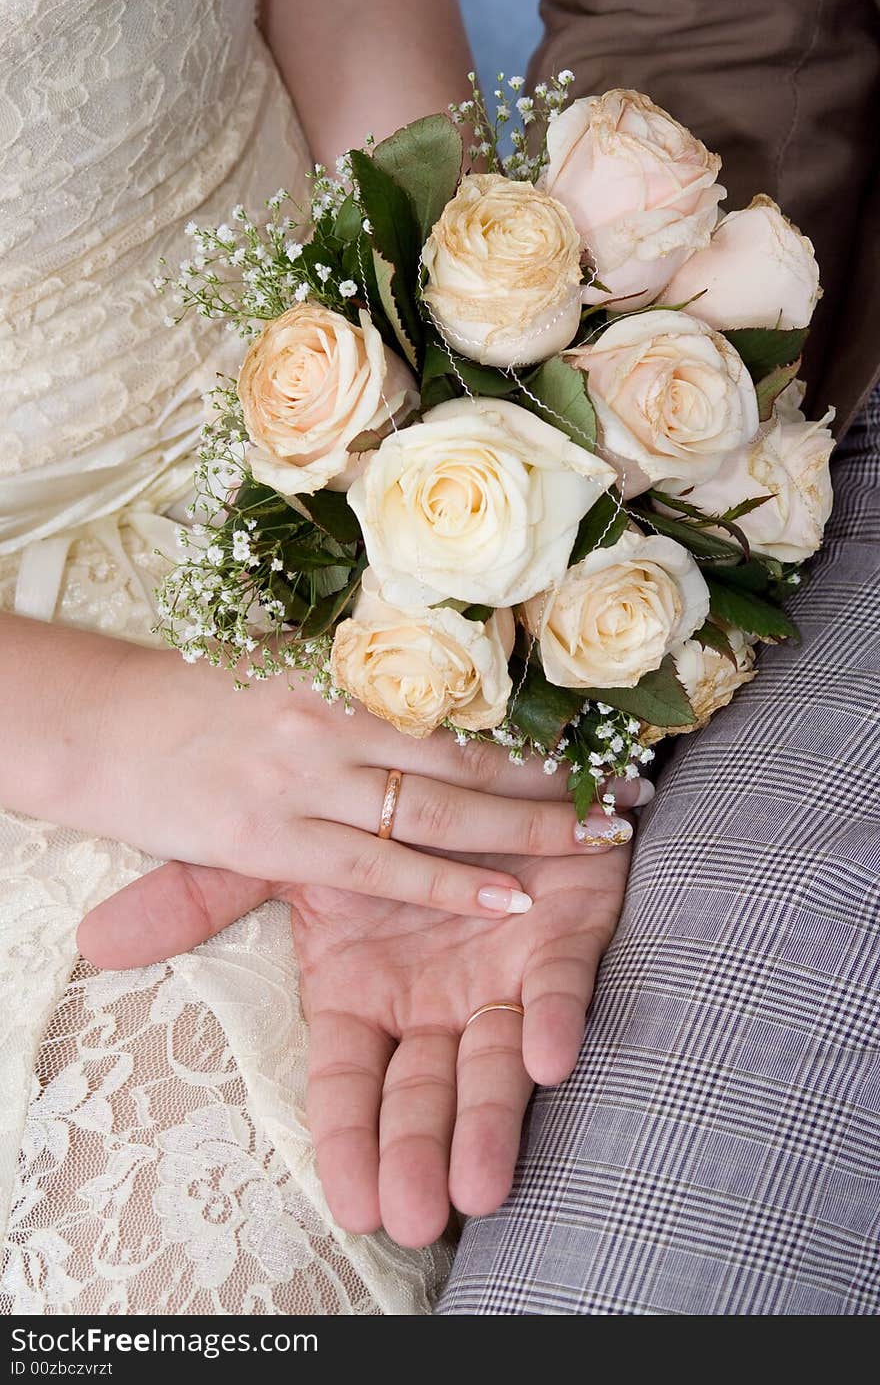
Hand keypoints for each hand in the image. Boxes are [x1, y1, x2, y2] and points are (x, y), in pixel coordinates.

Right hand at [42, 621, 633, 917]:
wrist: (93, 722)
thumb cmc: (189, 699)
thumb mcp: (275, 671)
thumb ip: (350, 682)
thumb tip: (429, 681)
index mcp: (340, 675)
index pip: (465, 703)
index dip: (541, 723)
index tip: (609, 732)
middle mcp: (335, 720)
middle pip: (471, 754)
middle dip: (560, 778)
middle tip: (636, 791)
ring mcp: (305, 779)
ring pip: (442, 807)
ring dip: (531, 828)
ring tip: (605, 840)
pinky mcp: (272, 838)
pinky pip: (380, 865)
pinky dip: (450, 885)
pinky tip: (513, 898)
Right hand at [79, 838, 630, 1246]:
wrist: (471, 768)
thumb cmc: (375, 823)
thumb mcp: (284, 858)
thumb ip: (205, 898)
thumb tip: (95, 941)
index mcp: (364, 991)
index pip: (348, 1082)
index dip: (349, 1140)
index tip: (353, 1205)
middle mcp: (431, 1001)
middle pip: (422, 1093)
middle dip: (417, 1153)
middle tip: (416, 1217)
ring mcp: (497, 978)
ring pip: (492, 1065)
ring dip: (488, 1124)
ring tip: (479, 1187)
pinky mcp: (560, 940)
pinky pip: (557, 987)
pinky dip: (552, 1021)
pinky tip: (546, 1059)